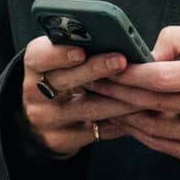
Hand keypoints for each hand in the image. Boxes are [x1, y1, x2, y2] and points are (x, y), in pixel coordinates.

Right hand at [19, 36, 132, 159]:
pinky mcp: (62, 140)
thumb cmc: (64, 76)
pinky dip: (121, 121)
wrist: (44, 118)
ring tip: (144, 89)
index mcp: (35, 65)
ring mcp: (48, 119)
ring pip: (87, 108)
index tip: (81, 50)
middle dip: (96, 69)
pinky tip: (141, 112)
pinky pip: (98, 131)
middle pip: (65, 81)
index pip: (40, 56)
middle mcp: (35, 93)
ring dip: (118, 98)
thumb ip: (81, 48)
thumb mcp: (61, 60)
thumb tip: (117, 38)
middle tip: (122, 61)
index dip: (60, 54)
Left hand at [83, 23, 179, 168]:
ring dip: (124, 116)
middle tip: (93, 83)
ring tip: (103, 102)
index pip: (162, 77)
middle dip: (118, 92)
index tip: (108, 67)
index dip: (129, 74)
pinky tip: (127, 120)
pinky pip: (165, 146)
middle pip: (153, 103)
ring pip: (154, 129)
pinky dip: (142, 133)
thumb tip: (146, 55)